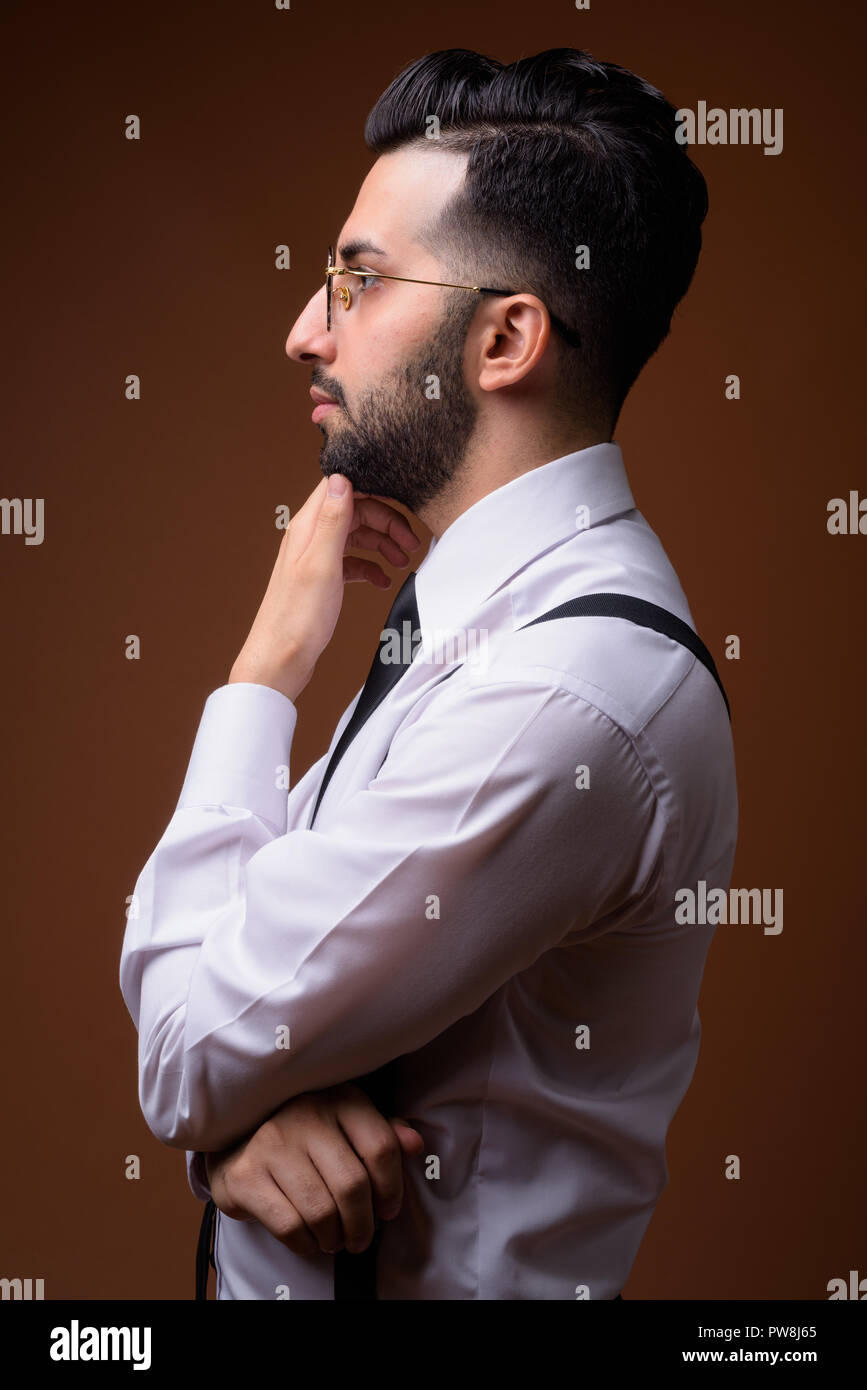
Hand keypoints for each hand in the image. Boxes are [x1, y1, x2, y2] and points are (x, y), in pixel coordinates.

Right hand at [203, 1083, 424, 1255]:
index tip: (388, 1209)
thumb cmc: (305, 1139)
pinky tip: (310, 1239)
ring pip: (321, 1211)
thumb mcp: (347, 1125)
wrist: (237, 1142)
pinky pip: (289, 1226)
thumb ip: (383, 1135)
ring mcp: (272, 1144)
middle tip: (361, 1237)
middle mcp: (305, 1116)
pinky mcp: (246, 1176)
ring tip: (335, 1238)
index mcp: (339, 1100)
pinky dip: (306, 1243)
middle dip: (363, 1224)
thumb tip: (415, 1144)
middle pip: (353, 1186)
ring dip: (335, 1237)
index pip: (381, 1147)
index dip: (392, 1188)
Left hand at [228, 475, 420, 702]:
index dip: (372, 486)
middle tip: (411, 543)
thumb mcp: (322, 564)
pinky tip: (383, 581)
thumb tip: (341, 477)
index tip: (400, 499)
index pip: (341, 486)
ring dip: (382, 545)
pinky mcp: (322, 579)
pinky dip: (371, 567)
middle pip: (355, 511)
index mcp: (307, 526)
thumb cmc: (297, 618)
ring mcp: (316, 558)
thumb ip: (333, 521)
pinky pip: (352, 562)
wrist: (280, 659)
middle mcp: (310, 537)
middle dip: (386, 522)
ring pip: (356, 536)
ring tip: (404, 562)